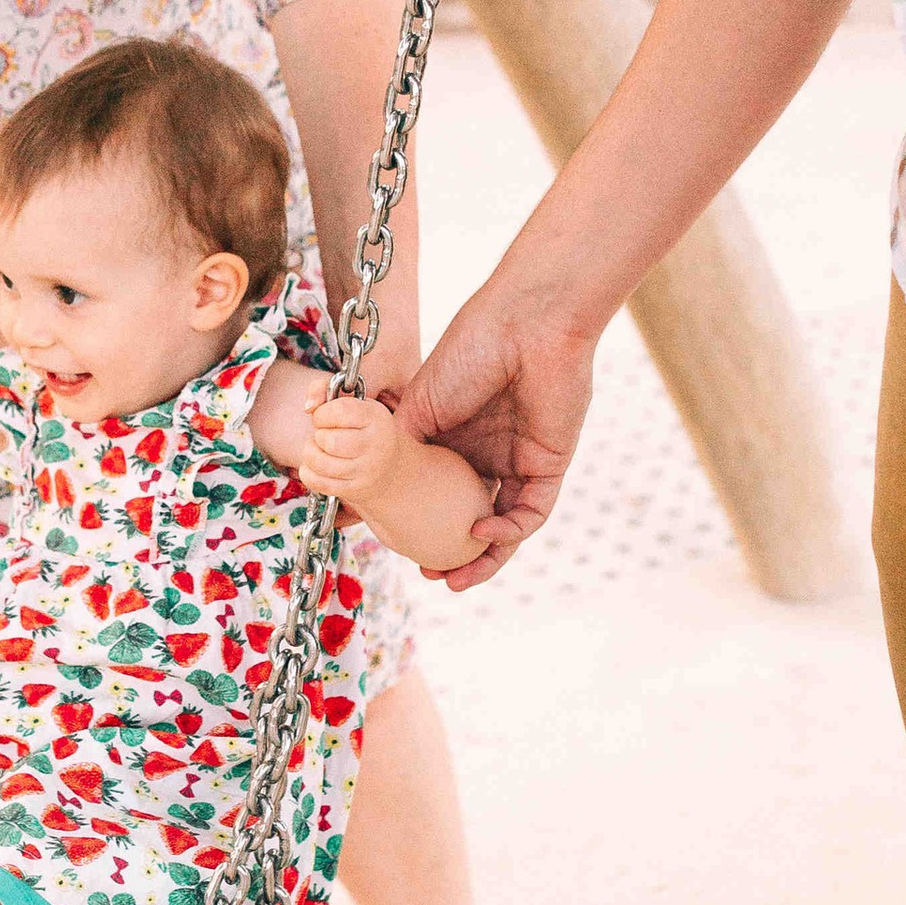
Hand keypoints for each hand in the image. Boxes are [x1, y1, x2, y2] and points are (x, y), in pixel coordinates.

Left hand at [296, 388, 401, 509]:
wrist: (388, 467)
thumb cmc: (362, 429)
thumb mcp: (352, 403)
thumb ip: (324, 389)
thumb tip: (309, 406)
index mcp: (376, 417)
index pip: (340, 411)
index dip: (322, 413)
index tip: (323, 417)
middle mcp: (376, 444)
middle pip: (330, 442)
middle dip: (318, 436)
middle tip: (324, 435)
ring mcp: (366, 470)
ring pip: (321, 464)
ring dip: (310, 454)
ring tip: (318, 449)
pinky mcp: (354, 489)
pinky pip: (319, 483)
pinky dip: (308, 473)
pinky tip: (315, 465)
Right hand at [393, 281, 597, 590]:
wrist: (525, 324)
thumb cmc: (468, 351)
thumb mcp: (416, 405)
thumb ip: (392, 448)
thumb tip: (357, 492)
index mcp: (451, 437)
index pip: (433, 492)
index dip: (416, 522)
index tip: (392, 543)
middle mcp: (484, 453)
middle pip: (466, 516)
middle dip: (449, 552)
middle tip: (427, 573)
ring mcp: (517, 461)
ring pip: (502, 525)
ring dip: (481, 559)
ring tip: (455, 580)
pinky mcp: (548, 465)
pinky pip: (530, 511)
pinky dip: (507, 531)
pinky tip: (480, 534)